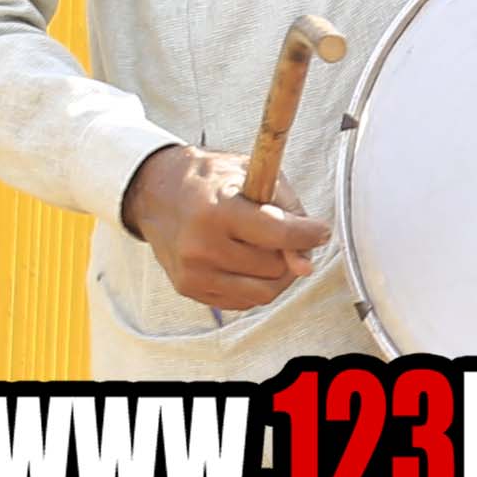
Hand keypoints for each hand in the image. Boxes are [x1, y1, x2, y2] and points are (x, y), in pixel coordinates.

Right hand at [123, 142, 327, 310]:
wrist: (157, 191)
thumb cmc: (210, 180)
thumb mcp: (254, 175)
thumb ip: (290, 213)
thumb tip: (305, 262)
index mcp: (216, 212)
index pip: (280, 235)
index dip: (309, 234)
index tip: (319, 230)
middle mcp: (200, 247)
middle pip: (276, 268)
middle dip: (288, 252)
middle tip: (280, 233)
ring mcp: (192, 273)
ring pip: (264, 292)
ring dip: (277, 274)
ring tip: (267, 249)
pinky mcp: (189, 289)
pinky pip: (243, 301)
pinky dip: (255, 284)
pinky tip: (246, 260)